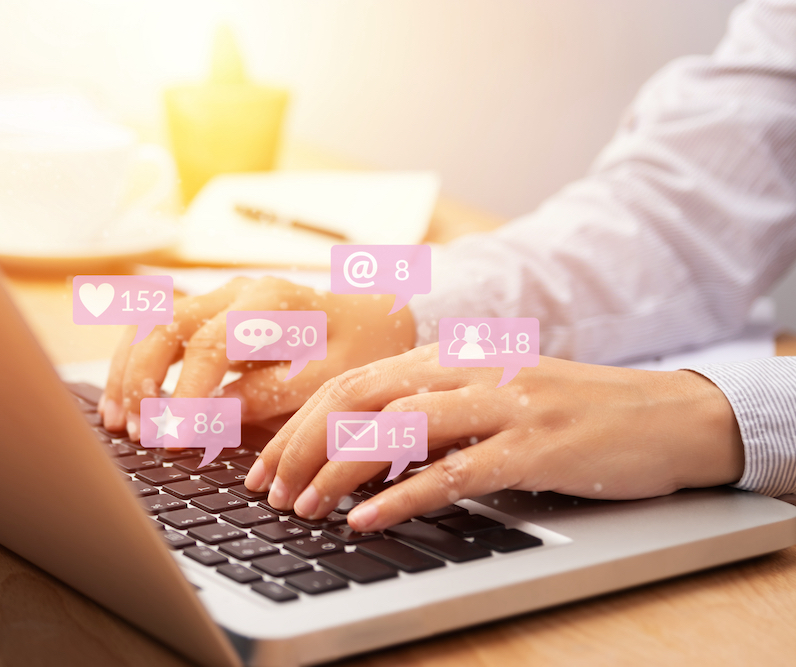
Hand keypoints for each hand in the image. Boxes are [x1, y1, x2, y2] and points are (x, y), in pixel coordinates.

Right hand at [99, 277, 414, 436]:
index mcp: (270, 303)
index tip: (175, 440)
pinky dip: (135, 361)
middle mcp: (237, 291)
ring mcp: (220, 298)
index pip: (208, 345)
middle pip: (165, 324)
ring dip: (128, 370)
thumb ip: (270, 395)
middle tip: (140, 433)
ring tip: (120, 423)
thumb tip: (211, 418)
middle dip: (142, 380)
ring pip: (150, 321)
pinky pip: (158, 327)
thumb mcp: (329, 379)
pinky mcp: (212, 313)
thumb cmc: (362, 349)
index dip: (186, 395)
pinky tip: (128, 401)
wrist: (379, 317)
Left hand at [244, 345, 743, 531]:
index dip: (296, 421)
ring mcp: (501, 404)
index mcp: (449, 356)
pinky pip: (454, 472)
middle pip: (358, 397)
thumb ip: (429, 410)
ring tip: (302, 509)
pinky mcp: (533, 447)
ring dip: (337, 471)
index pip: (350, 380)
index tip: (262, 463)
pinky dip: (402, 497)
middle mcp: (467, 370)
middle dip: (299, 445)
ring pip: (396, 429)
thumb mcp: (489, 395)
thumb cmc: (569, 409)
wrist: (664, 412)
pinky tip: (366, 520)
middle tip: (267, 491)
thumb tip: (356, 447)